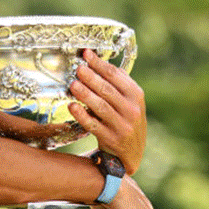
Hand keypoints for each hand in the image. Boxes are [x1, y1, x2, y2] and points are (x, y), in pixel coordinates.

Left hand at [68, 49, 146, 173]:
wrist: (132, 153)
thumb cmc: (126, 120)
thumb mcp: (129, 101)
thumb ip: (118, 83)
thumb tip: (97, 62)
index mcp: (136, 95)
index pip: (116, 75)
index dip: (99, 64)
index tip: (86, 54)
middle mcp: (132, 110)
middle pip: (108, 90)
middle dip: (91, 78)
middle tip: (78, 69)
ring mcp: (123, 125)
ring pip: (101, 107)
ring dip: (86, 94)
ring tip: (73, 85)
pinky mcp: (112, 139)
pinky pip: (94, 125)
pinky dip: (82, 116)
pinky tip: (72, 107)